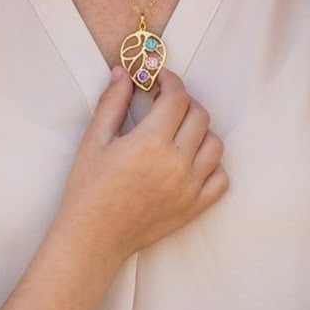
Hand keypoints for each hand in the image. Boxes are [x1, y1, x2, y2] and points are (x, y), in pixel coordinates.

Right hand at [58, 67, 226, 263]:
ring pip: (215, 144)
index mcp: (150, 142)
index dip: (171, 82)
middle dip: (184, 102)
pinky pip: (221, 179)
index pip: (177, 98)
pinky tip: (191, 162)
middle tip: (166, 104)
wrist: (93, 236)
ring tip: (179, 132)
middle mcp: (176, 163)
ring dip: (200, 131)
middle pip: (200, 116)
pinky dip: (212, 166)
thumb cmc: (88, 188)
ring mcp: (190, 187)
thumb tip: (125, 73)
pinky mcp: (195, 207)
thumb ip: (112, 102)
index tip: (160, 81)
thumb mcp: (94, 140)